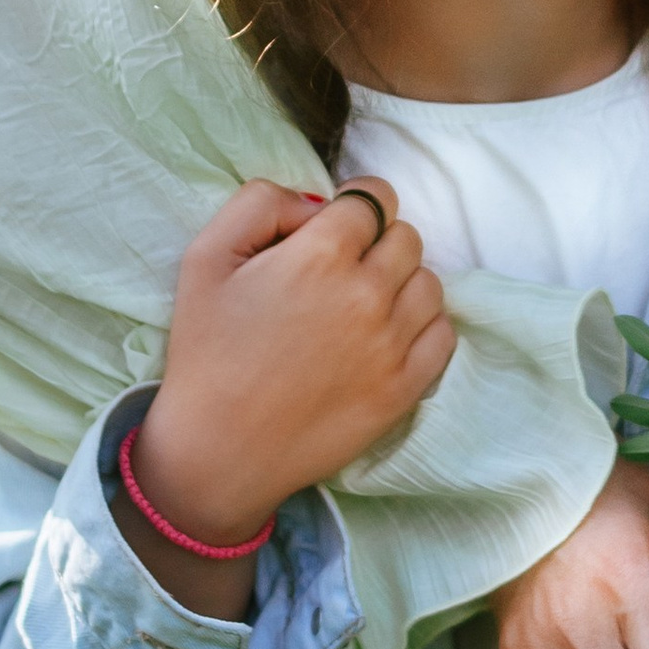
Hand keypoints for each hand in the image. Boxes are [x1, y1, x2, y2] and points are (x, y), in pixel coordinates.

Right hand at [120, 180, 451, 614]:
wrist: (219, 450)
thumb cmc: (206, 353)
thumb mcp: (205, 256)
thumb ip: (261, 203)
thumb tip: (317, 202)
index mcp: (321, 255)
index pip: (374, 198)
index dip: (354, 206)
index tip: (337, 226)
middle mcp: (368, 293)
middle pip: (405, 237)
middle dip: (375, 243)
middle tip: (339, 272)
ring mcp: (393, 343)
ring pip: (428, 282)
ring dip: (401, 284)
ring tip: (360, 306)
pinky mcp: (406, 387)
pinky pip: (443, 333)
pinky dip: (422, 326)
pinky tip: (385, 337)